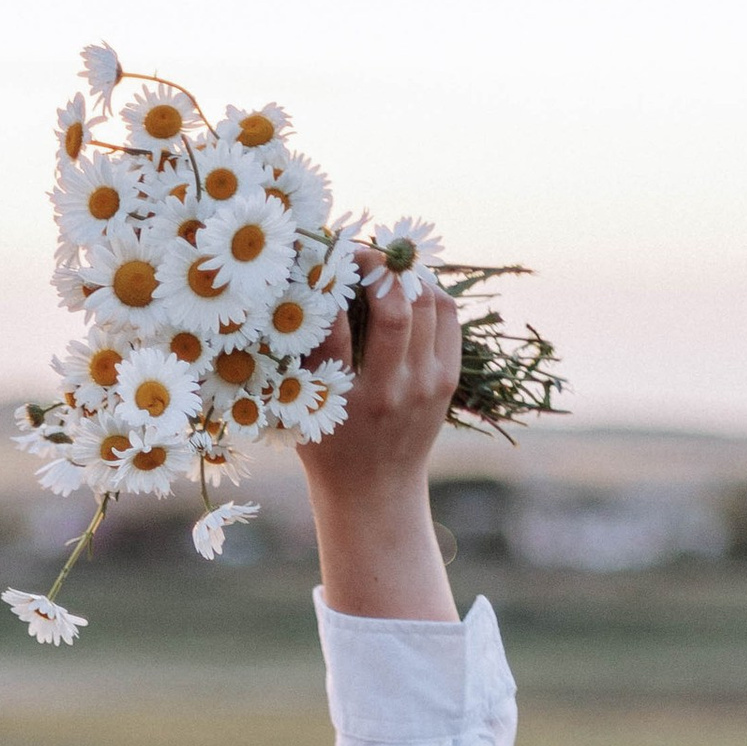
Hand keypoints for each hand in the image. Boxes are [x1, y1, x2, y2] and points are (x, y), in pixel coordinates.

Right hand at [296, 255, 464, 621]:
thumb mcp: (300, 406)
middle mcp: (388, 392)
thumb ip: (299, 354)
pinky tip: (408, 283)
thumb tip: (300, 282)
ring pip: (427, 304)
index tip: (318, 258)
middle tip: (357, 253)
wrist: (374, 492)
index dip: (327, 282)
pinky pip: (447, 317)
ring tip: (383, 264)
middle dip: (376, 267)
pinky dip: (429, 290)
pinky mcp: (446, 381)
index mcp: (342, 401)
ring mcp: (424, 386)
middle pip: (394, 308)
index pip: (334, 325)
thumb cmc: (325, 443)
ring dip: (405, 274)